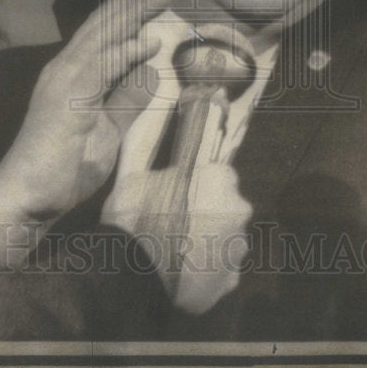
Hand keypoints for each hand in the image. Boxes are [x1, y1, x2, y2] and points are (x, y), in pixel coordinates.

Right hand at [0, 0, 170, 271]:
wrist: (26, 199)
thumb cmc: (63, 167)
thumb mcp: (108, 130)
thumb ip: (126, 101)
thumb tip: (150, 72)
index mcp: (75, 73)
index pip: (106, 31)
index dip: (133, 8)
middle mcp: (66, 68)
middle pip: (105, 22)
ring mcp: (63, 81)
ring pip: (102, 35)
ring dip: (134, 12)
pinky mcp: (66, 100)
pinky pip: (100, 68)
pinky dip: (125, 52)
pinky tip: (149, 41)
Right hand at [100, 103, 253, 314]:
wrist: (127, 283)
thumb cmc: (131, 220)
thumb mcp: (132, 172)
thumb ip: (149, 131)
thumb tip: (162, 84)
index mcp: (219, 179)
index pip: (217, 173)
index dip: (196, 181)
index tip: (176, 192)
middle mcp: (239, 209)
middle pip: (224, 203)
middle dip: (204, 209)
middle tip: (171, 221)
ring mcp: (238, 247)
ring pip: (225, 234)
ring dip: (207, 237)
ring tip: (174, 249)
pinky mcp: (232, 279)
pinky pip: (223, 266)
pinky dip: (208, 267)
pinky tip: (182, 271)